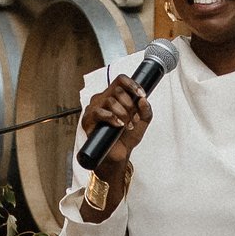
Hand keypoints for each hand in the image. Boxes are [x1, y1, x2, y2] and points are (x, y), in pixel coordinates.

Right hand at [75, 75, 151, 192]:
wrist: (119, 155)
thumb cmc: (127, 137)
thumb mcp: (142, 122)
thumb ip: (146, 110)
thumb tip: (143, 100)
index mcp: (114, 96)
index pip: (121, 80)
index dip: (132, 84)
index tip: (141, 95)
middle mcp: (102, 99)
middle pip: (117, 90)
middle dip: (130, 105)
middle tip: (133, 118)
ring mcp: (94, 108)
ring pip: (110, 101)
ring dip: (123, 113)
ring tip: (127, 125)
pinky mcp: (88, 120)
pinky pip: (99, 112)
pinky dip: (112, 118)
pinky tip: (118, 125)